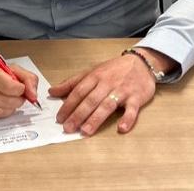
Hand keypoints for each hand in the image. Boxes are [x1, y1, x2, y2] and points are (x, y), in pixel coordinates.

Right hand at [0, 59, 38, 120]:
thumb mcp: (12, 69)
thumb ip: (29, 79)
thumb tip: (33, 96)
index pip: (11, 87)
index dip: (20, 90)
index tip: (20, 88)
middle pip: (8, 102)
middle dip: (17, 101)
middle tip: (15, 96)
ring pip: (1, 113)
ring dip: (9, 108)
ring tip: (6, 99)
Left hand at [49, 50, 164, 135]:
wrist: (141, 62)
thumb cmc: (114, 70)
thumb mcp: (92, 72)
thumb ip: (72, 83)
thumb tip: (52, 91)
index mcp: (95, 76)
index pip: (79, 92)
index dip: (68, 105)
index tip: (59, 118)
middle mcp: (107, 83)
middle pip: (91, 100)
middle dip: (78, 114)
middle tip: (68, 128)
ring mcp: (122, 90)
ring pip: (107, 105)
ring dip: (96, 118)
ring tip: (86, 131)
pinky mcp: (137, 98)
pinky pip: (132, 109)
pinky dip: (128, 119)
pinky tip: (121, 128)